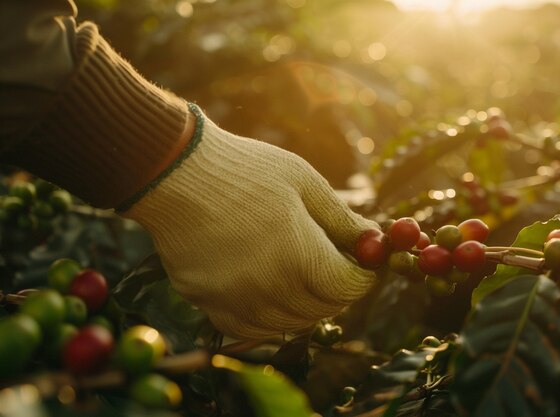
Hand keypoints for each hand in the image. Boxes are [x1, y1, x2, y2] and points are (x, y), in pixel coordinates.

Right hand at [123, 104, 377, 338]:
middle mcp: (269, 288)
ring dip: (306, 306)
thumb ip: (342, 220)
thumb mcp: (304, 182)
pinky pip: (251, 330)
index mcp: (299, 255)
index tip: (363, 264)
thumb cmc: (245, 169)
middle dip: (338, 290)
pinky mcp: (208, 304)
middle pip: (323, 309)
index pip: (349, 288)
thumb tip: (374, 243)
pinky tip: (269, 292)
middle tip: (335, 268)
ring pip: (289, 324)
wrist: (175, 172)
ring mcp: (235, 300)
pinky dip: (269, 318)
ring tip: (303, 276)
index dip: (363, 277)